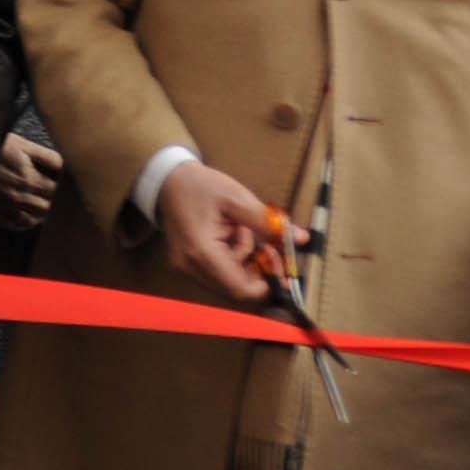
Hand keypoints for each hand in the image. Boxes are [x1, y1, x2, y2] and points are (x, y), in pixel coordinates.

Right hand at [0, 133, 63, 231]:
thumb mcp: (22, 144)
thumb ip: (47, 157)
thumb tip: (66, 167)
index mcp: (29, 179)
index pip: (56, 191)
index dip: (63, 189)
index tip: (65, 187)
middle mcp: (18, 197)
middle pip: (47, 208)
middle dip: (54, 203)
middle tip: (58, 198)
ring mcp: (6, 207)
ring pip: (34, 220)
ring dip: (41, 214)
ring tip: (44, 206)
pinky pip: (16, 225)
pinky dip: (25, 223)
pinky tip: (28, 215)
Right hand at [154, 160, 292, 305]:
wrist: (169, 180)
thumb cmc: (201, 186)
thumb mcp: (238, 199)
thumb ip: (269, 223)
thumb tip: (301, 239)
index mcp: (201, 252)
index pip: (239, 288)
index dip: (266, 285)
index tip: (283, 268)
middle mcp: (190, 267)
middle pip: (235, 288)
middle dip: (258, 271)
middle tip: (268, 246)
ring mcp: (186, 268)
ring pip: (229, 282)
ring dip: (246, 264)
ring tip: (243, 232)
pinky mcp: (188, 265)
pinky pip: (219, 275)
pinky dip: (234, 261)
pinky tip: (233, 238)